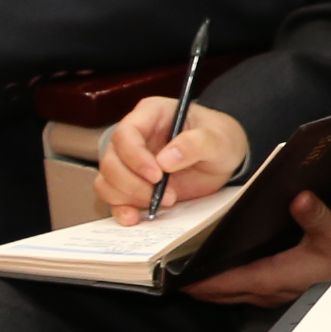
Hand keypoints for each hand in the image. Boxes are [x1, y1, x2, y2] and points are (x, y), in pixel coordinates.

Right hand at [99, 98, 248, 215]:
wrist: (223, 158)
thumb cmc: (219, 139)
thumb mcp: (218, 138)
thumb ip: (196, 143)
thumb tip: (166, 159)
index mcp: (151, 113)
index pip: (126, 133)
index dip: (135, 157)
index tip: (157, 175)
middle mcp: (133, 136)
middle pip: (111, 161)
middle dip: (134, 183)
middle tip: (167, 195)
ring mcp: (128, 160)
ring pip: (107, 180)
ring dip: (130, 197)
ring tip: (164, 202)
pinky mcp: (130, 183)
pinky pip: (113, 197)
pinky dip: (121, 209)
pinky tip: (135, 218)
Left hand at [184, 190, 330, 306]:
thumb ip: (314, 215)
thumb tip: (297, 196)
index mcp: (274, 277)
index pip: (222, 282)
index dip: (195, 280)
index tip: (170, 275)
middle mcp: (271, 291)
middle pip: (221, 292)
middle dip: (197, 284)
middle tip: (173, 271)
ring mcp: (279, 295)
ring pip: (234, 293)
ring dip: (214, 285)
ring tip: (196, 268)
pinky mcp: (288, 292)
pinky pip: (249, 290)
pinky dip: (233, 283)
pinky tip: (234, 267)